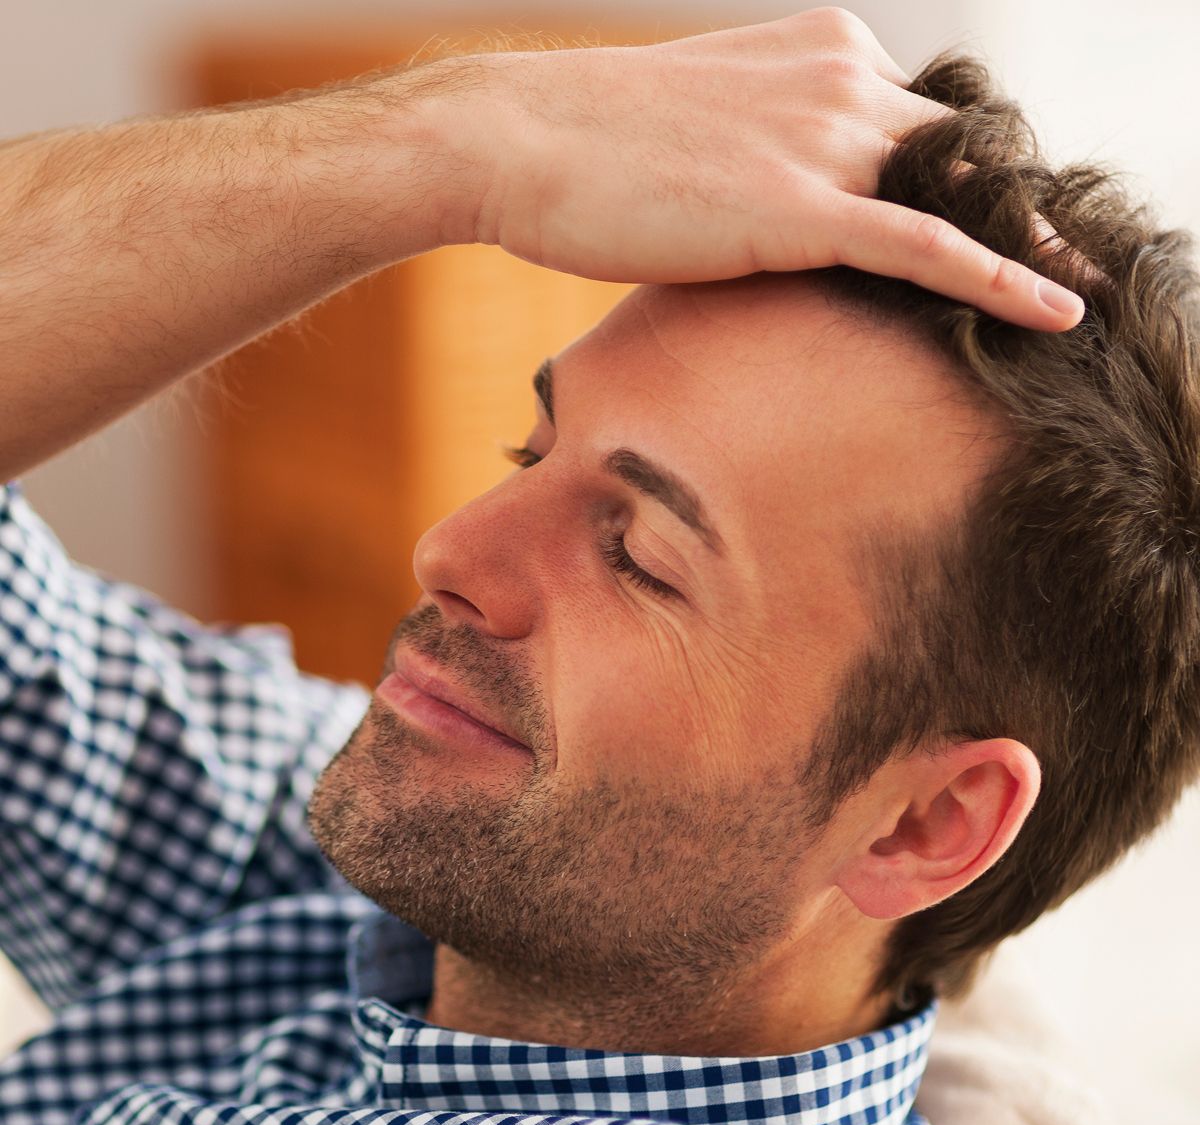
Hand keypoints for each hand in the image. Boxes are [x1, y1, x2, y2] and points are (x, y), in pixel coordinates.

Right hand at [439, 7, 1082, 329]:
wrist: (515, 138)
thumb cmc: (586, 148)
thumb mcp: (700, 130)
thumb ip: (766, 152)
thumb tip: (774, 213)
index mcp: (822, 48)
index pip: (924, 118)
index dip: (962, 177)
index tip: (1001, 220)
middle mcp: (842, 76)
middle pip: (963, 150)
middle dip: (1013, 205)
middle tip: (1067, 258)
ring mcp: (825, 136)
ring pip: (960, 194)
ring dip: (1022, 245)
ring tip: (1079, 290)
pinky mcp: (800, 206)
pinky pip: (927, 246)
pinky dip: (1002, 280)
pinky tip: (1059, 313)